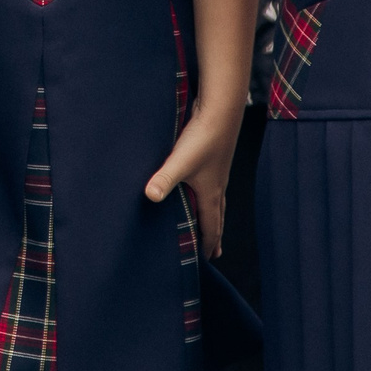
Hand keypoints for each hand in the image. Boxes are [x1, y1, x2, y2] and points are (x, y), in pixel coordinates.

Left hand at [145, 109, 239, 258]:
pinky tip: (202, 189)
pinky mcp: (213, 158)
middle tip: (214, 252)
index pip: (211, 227)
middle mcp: (217, 186)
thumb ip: (164, 179)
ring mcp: (217, 172)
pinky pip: (213, 186)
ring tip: (211, 223)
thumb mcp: (180, 161)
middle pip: (217, 218)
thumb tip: (150, 197)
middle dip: (215, 236)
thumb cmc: (203, 138)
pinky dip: (209, 196)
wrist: (221, 111)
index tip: (205, 260)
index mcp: (210, 194)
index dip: (207, 244)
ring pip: (217, 202)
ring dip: (214, 216)